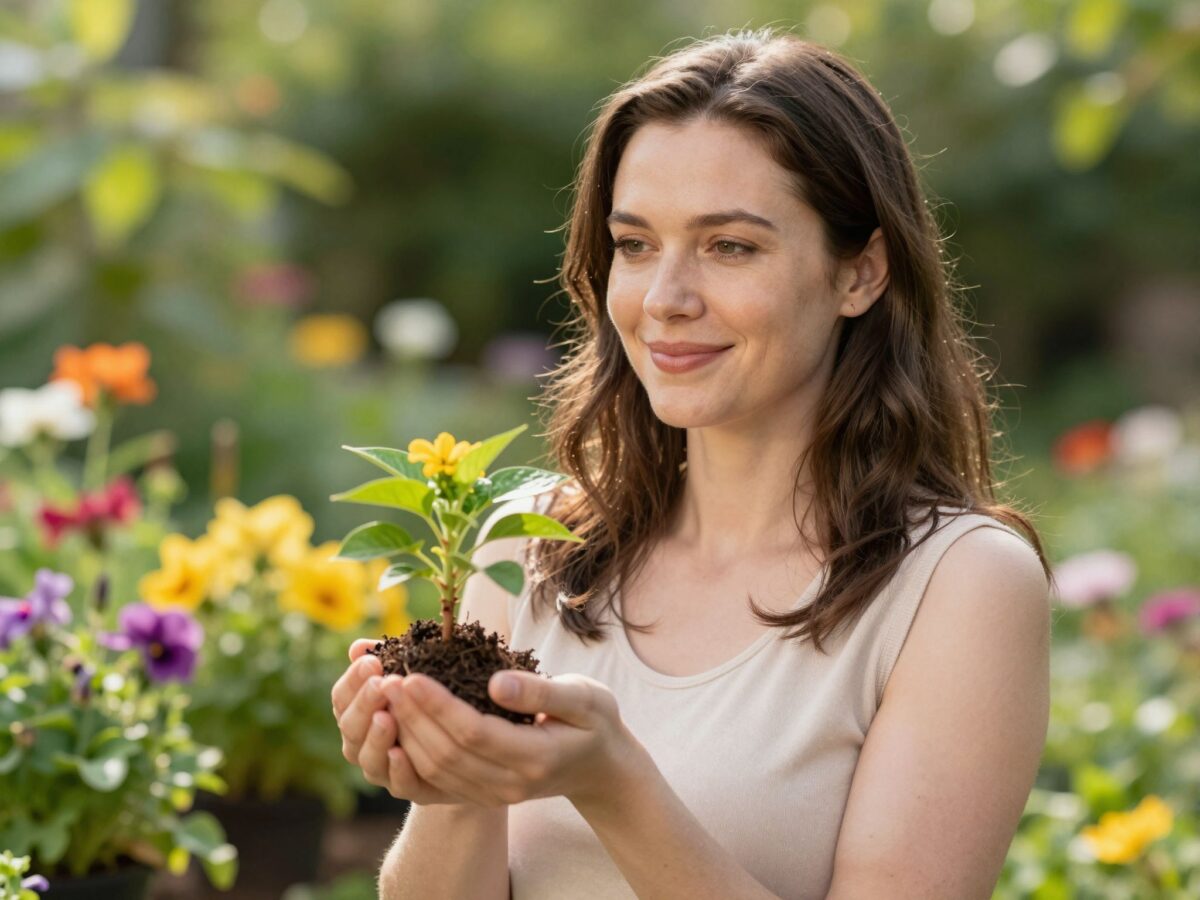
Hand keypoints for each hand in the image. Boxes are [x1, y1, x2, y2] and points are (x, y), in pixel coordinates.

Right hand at [331, 639, 465, 804]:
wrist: (463, 745)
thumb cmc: (429, 699)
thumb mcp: (413, 675)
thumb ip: (388, 659)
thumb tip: (359, 647)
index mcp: (358, 713)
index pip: (342, 697)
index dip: (353, 680)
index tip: (372, 661)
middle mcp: (363, 743)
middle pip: (350, 726)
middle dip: (364, 704)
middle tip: (380, 685)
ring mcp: (383, 769)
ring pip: (368, 757)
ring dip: (376, 737)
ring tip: (387, 717)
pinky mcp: (409, 789)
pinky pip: (398, 784)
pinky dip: (397, 770)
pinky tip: (401, 753)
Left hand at [378, 667, 645, 809]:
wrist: (601, 767)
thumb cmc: (594, 721)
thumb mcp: (583, 697)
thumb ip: (541, 692)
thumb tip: (497, 683)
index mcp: (535, 756)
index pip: (474, 732)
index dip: (438, 705)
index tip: (411, 674)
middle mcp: (510, 784)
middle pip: (446, 753)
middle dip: (412, 717)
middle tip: (386, 679)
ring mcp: (493, 795)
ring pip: (436, 771)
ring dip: (405, 733)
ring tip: (385, 695)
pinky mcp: (481, 795)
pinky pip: (436, 783)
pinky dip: (410, 757)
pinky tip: (394, 729)